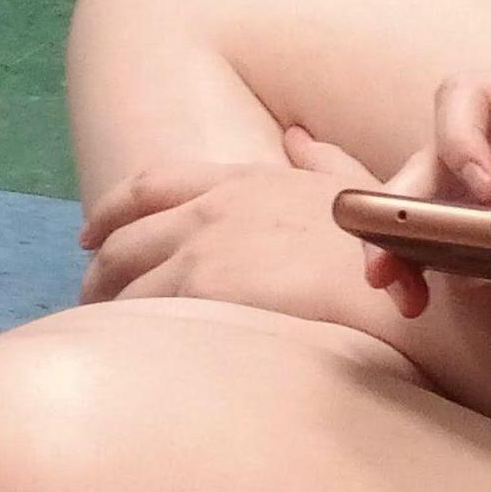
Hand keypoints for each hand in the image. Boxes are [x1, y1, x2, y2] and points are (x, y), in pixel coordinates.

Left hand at [78, 128, 418, 333]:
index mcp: (245, 178)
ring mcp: (205, 243)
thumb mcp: (356, 187)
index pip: (154, 182)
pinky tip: (117, 354)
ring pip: (122, 275)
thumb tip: (297, 138)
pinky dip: (120, 331)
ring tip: (93, 334)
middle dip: (96, 264)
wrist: (406, 283)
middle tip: (84, 293)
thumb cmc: (392, 248)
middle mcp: (214, 205)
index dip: (113, 207)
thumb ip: (323, 161)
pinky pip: (141, 311)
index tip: (88, 232)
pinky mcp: (205, 286)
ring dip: (100, 304)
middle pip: (125, 232)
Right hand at [367, 74, 490, 318]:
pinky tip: (416, 297)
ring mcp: (479, 169)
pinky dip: (411, 255)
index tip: (482, 190)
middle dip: (401, 200)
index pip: (471, 94)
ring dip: (395, 236)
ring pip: (415, 190)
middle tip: (393, 257)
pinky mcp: (472, 209)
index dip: (461, 134)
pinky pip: (427, 224)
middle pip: (427, 149)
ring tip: (396, 289)